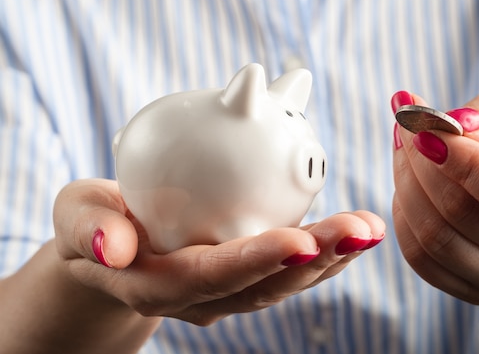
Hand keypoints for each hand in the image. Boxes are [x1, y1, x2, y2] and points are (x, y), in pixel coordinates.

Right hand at [53, 179, 384, 324]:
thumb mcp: (74, 217)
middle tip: (359, 230)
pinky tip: (356, 229)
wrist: (109, 247)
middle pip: (263, 285)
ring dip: (333, 257)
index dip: (254, 263)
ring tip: (369, 227)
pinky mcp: (246, 275)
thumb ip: (88, 229)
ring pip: (286, 282)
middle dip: (315, 260)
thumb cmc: (91, 226)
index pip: (211, 278)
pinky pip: (290, 270)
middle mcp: (202, 297)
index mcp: (160, 285)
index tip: (299, 242)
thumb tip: (114, 243)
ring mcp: (228, 290)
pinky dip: (326, 250)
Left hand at [391, 92, 478, 303]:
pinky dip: (403, 218)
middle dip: (421, 164)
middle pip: (462, 216)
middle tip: (406, 128)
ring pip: (434, 240)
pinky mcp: (476, 293)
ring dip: (405, 187)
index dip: (462, 162)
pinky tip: (407, 186)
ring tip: (404, 149)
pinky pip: (420, 260)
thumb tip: (453, 124)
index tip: (425, 129)